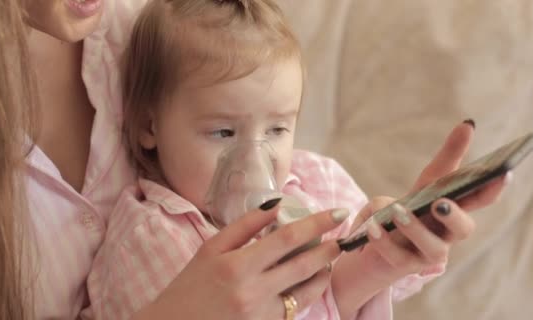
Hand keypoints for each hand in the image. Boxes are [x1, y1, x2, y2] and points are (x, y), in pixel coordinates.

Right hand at [135, 204, 348, 319]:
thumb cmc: (190, 286)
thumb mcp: (210, 249)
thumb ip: (245, 226)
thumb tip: (276, 205)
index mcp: (237, 266)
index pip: (287, 238)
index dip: (317, 223)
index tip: (338, 213)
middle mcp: (253, 292)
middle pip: (303, 266)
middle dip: (329, 249)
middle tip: (342, 237)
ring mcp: (261, 316)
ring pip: (305, 292)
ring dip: (322, 273)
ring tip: (328, 259)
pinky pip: (294, 309)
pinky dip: (306, 293)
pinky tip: (309, 281)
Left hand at [332, 121, 508, 318]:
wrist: (375, 245)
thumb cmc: (409, 210)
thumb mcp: (426, 182)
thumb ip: (449, 157)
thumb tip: (469, 124)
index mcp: (457, 211)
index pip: (481, 199)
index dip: (493, 187)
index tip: (503, 172)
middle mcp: (448, 235)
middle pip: (464, 229)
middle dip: (455, 216)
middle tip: (440, 203)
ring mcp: (428, 254)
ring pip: (432, 248)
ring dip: (416, 229)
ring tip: (398, 212)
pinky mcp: (404, 266)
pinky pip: (396, 256)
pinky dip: (384, 240)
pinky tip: (373, 226)